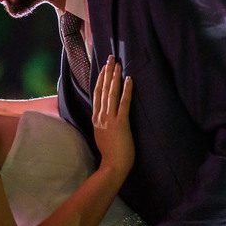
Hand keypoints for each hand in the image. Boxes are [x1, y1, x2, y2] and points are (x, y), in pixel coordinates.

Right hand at [91, 56, 133, 176]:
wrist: (112, 167)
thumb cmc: (110, 154)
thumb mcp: (101, 135)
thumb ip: (102, 124)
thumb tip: (105, 116)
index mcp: (96, 119)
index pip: (96, 94)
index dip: (100, 79)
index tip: (103, 67)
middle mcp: (100, 116)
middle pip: (102, 90)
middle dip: (107, 73)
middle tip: (110, 58)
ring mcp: (109, 119)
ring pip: (111, 94)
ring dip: (114, 77)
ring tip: (117, 64)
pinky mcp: (120, 123)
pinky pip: (123, 103)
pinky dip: (126, 90)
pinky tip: (129, 80)